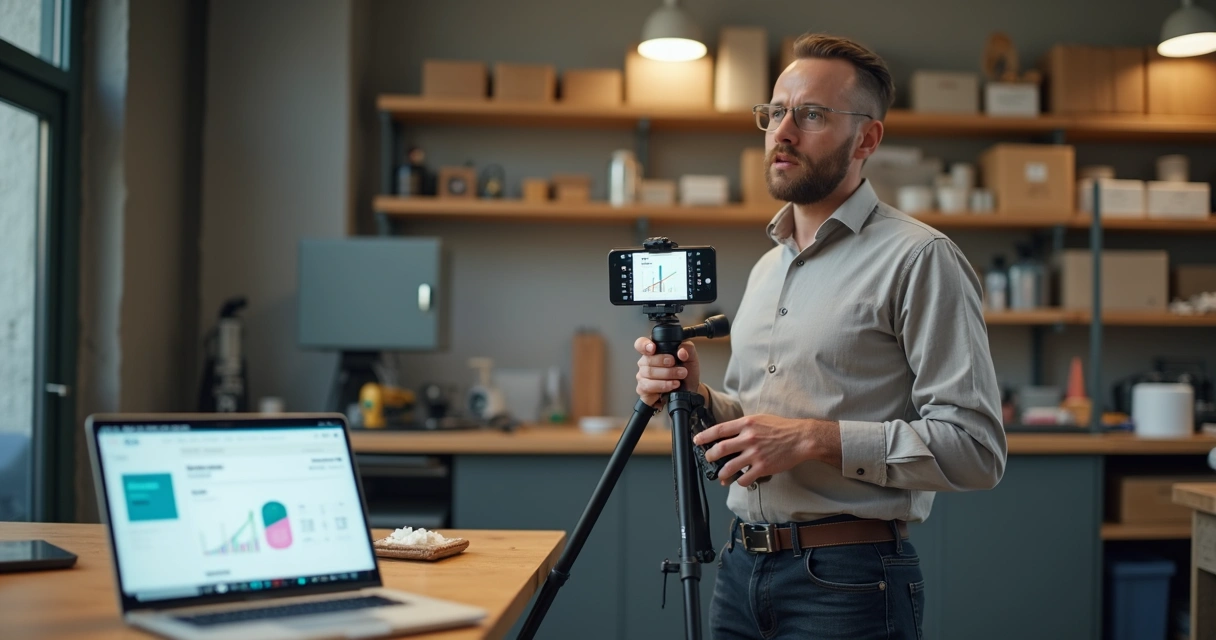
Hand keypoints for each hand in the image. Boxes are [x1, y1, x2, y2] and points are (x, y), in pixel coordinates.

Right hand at [634, 337, 700, 406]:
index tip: (653, 348)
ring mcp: (642, 376)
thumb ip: (688, 349)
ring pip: (649, 373)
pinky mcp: (643, 389)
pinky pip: (648, 386)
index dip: (644, 345)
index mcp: (654, 351)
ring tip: (680, 377)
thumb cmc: (686, 373)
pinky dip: (663, 385)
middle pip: (648, 360)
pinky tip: (672, 385)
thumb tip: (681, 351)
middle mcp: (645, 362)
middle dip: (664, 363)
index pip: (641, 344)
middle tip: (679, 367)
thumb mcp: (691, 358)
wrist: (689, 390)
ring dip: (667, 375)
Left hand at [692, 414, 841, 485]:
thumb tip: (728, 433)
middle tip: (708, 458)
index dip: (704, 436)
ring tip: (721, 475)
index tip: (697, 440)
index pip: (719, 430)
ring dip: (722, 473)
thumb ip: (744, 426)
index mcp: (746, 424)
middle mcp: (748, 438)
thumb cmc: (782, 427)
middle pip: (720, 449)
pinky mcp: (763, 467)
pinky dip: (740, 481)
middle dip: (709, 456)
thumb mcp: (760, 419)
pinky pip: (745, 478)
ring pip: (729, 467)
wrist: (801, 438)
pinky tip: (741, 480)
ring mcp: (755, 454)